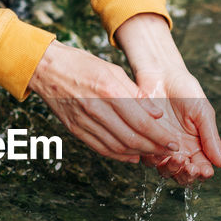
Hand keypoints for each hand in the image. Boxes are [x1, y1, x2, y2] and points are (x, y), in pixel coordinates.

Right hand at [27, 41, 184, 162]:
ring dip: (138, 154)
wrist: (46, 68)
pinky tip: (131, 156)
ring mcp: (84, 122)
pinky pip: (100, 148)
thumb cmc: (81, 64)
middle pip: (131, 139)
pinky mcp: (75, 130)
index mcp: (109, 91)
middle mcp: (96, 109)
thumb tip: (156, 114)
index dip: (160, 137)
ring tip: (153, 153)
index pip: (141, 122)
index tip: (174, 143)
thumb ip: (135, 93)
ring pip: (117, 147)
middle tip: (168, 151)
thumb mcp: (112, 70)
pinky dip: (119, 155)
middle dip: (154, 148)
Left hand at [114, 13, 220, 184]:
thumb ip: (211, 138)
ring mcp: (161, 147)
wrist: (161, 75)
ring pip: (166, 171)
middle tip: (189, 166)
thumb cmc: (186, 91)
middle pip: (183, 175)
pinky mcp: (145, 141)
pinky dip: (155, 159)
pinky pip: (148, 158)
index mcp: (197, 146)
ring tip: (177, 158)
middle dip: (186, 175)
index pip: (201, 168)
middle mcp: (180, 150)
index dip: (202, 174)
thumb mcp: (203, 113)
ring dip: (172, 169)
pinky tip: (160, 151)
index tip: (204, 170)